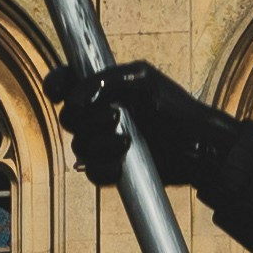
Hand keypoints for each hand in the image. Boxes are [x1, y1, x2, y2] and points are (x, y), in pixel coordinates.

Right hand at [46, 60, 231, 186]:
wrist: (196, 146)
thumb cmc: (174, 108)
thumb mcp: (143, 80)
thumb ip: (105, 81)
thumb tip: (74, 100)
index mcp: (103, 88)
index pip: (66, 83)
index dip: (57, 86)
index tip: (61, 94)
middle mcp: (98, 114)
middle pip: (68, 118)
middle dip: (89, 120)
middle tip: (117, 117)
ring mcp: (102, 142)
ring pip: (79, 146)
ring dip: (101, 145)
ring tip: (128, 142)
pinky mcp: (110, 166)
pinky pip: (91, 171)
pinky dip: (104, 168)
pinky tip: (122, 164)